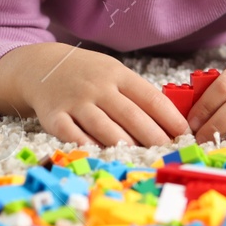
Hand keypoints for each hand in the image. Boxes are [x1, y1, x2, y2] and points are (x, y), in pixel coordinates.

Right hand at [0, 43, 189, 146]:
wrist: (41, 66)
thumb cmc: (87, 74)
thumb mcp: (112, 73)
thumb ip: (136, 93)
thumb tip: (169, 121)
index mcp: (117, 74)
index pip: (149, 97)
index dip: (169, 117)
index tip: (184, 134)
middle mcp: (98, 87)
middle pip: (131, 116)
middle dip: (153, 137)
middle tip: (169, 153)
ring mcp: (75, 102)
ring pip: (105, 128)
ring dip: (127, 145)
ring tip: (144, 158)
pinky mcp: (54, 117)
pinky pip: (73, 135)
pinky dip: (90, 147)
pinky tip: (104, 156)